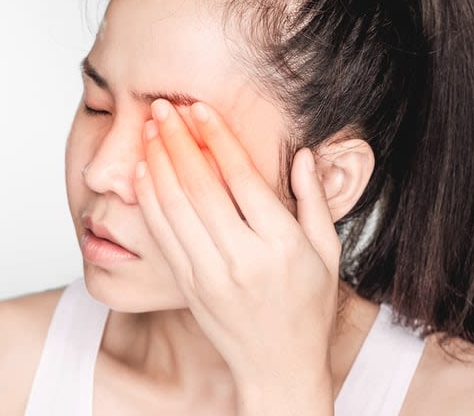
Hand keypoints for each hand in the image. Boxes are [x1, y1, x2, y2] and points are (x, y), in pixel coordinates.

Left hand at [133, 99, 339, 413]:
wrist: (278, 367)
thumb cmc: (308, 309)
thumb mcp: (328, 254)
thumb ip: (315, 202)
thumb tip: (304, 155)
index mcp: (281, 245)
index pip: (241, 179)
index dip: (216, 138)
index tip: (199, 108)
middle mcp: (242, 258)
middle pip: (199, 187)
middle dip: (177, 140)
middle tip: (163, 106)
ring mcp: (210, 275)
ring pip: (173, 208)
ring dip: (157, 162)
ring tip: (148, 129)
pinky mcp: (189, 287)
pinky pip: (162, 235)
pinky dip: (150, 199)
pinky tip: (145, 171)